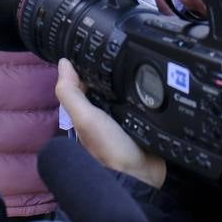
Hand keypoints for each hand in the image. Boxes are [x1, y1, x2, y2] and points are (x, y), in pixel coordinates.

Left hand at [56, 58, 167, 188]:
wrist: (140, 178)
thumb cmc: (108, 149)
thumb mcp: (84, 118)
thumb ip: (70, 93)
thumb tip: (62, 62)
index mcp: (87, 112)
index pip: (86, 81)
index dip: (89, 65)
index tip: (100, 44)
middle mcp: (105, 115)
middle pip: (108, 86)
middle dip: (115, 72)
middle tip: (128, 48)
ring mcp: (126, 120)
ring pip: (128, 94)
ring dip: (135, 83)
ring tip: (145, 60)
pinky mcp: (145, 125)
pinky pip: (146, 105)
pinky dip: (150, 96)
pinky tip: (158, 82)